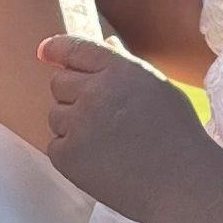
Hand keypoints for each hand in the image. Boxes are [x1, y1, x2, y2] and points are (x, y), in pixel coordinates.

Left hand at [39, 33, 209, 222]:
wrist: (177, 178)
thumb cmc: (174, 131)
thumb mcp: (156, 86)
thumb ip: (125, 65)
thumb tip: (107, 44)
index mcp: (120, 70)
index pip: (76, 49)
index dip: (57, 48)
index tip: (45, 51)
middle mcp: (95, 92)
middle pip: (58, 82)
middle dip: (72, 91)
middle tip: (98, 109)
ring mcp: (78, 125)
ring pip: (56, 114)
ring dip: (72, 121)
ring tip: (106, 137)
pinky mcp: (66, 156)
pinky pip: (56, 143)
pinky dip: (71, 149)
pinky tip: (100, 156)